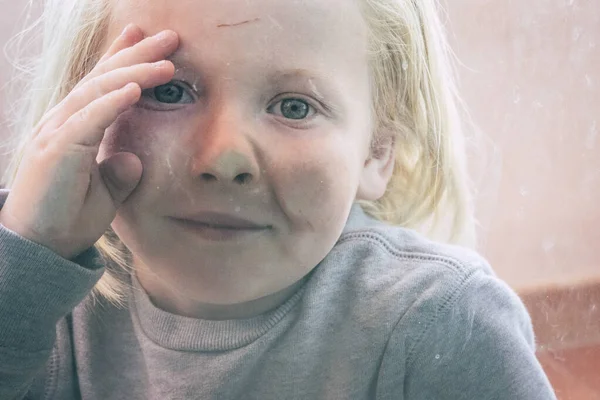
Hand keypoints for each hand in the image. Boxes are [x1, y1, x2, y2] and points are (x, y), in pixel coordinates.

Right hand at [0, 24, 178, 259]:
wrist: (40, 247)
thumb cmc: (68, 218)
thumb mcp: (105, 193)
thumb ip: (119, 173)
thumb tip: (135, 159)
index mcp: (75, 127)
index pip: (101, 84)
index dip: (122, 58)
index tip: (145, 38)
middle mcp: (63, 122)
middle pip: (104, 78)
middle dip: (137, 55)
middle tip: (170, 37)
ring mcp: (56, 133)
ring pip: (98, 91)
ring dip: (134, 73)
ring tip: (166, 62)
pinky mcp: (56, 150)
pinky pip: (88, 119)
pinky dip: (112, 102)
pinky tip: (135, 88)